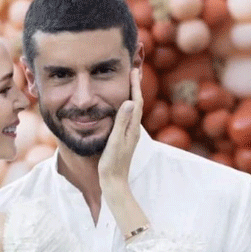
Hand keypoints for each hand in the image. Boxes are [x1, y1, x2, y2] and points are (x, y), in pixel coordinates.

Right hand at [98, 67, 142, 187]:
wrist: (114, 182)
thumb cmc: (112, 163)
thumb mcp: (115, 140)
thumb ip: (122, 121)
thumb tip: (130, 101)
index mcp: (133, 128)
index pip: (137, 102)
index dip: (136, 85)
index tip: (134, 70)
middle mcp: (134, 130)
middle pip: (138, 104)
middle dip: (135, 87)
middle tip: (133, 71)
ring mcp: (130, 135)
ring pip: (133, 110)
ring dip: (132, 95)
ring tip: (128, 83)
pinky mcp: (124, 139)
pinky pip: (128, 118)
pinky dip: (127, 107)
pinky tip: (122, 107)